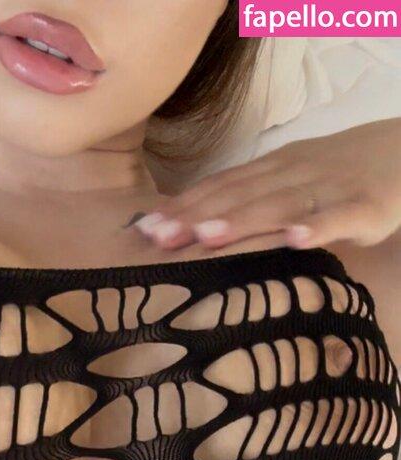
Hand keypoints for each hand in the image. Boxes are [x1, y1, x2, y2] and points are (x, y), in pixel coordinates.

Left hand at [135, 118, 400, 251]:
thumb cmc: (334, 178)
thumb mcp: (287, 183)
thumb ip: (248, 203)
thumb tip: (192, 231)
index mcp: (272, 170)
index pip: (219, 187)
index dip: (182, 206)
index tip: (145, 230)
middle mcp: (292, 175)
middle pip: (239, 196)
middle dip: (196, 216)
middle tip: (158, 238)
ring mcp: (326, 189)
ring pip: (279, 205)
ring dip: (241, 220)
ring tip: (206, 236)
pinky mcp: (362, 206)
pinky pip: (337, 217)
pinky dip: (316, 228)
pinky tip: (294, 241)